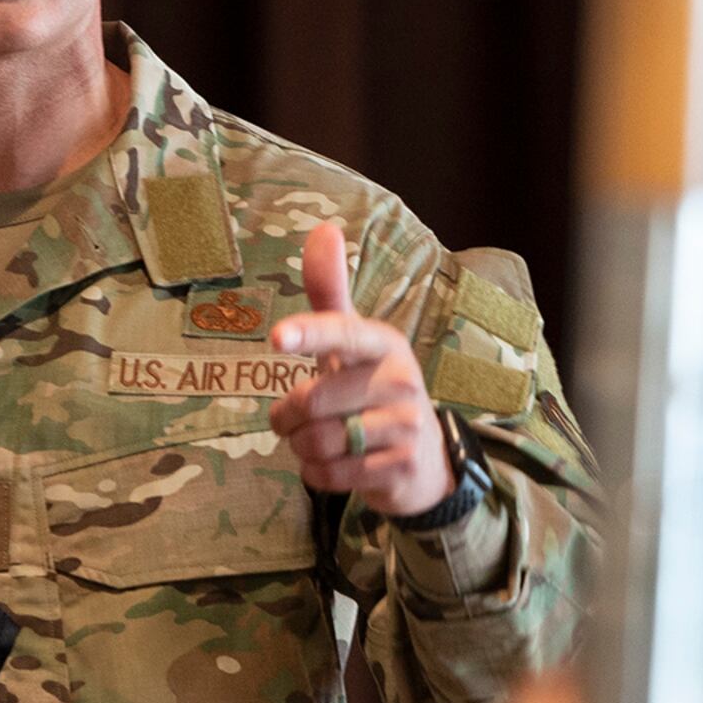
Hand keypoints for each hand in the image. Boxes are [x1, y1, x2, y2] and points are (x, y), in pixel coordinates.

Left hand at [268, 220, 452, 516]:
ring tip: (320, 441)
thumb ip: (329, 293)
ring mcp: (405, 426)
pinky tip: (335, 465)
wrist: (424, 459)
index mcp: (383, 343)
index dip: (308, 335)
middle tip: (295, 419)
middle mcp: (400, 380)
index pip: (342, 333)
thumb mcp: (352, 343)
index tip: (277, 338)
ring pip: (317, 442)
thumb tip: (323, 227)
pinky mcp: (401, 468)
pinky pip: (331, 475)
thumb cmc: (372, 389)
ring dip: (302, 448)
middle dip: (287, 418)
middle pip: (310, 401)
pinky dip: (318, 474)